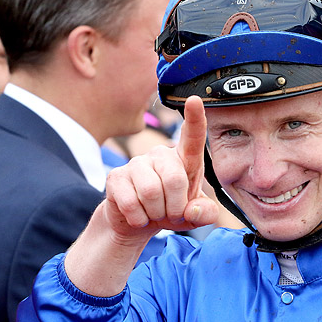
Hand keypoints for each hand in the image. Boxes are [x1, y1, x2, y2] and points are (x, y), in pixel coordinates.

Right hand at [104, 95, 218, 247]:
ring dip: (156, 213)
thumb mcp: (194, 215)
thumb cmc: (171, 211)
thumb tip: (195, 210)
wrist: (137, 222)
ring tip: (154, 212)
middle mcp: (160, 154)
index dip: (195, 118)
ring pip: (151, 193)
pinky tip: (138, 215)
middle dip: (175, 207)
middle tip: (170, 213)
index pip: (192, 136)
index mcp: (184, 158)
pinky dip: (139, 219)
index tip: (194, 100)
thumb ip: (205, 214)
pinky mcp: (116, 176)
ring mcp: (136, 163)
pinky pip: (131, 203)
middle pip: (175, 180)